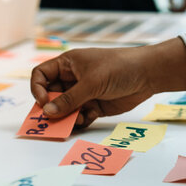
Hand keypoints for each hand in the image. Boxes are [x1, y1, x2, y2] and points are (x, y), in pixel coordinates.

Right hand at [30, 38, 185, 127]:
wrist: (148, 74)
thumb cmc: (118, 68)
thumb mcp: (91, 82)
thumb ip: (69, 99)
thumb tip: (48, 113)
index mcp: (67, 64)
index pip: (41, 75)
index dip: (38, 89)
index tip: (45, 102)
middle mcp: (72, 79)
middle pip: (51, 96)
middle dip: (51, 108)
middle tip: (53, 121)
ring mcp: (83, 93)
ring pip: (64, 109)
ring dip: (66, 117)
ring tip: (76, 120)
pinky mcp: (94, 106)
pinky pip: (79, 116)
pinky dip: (79, 121)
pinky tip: (87, 119)